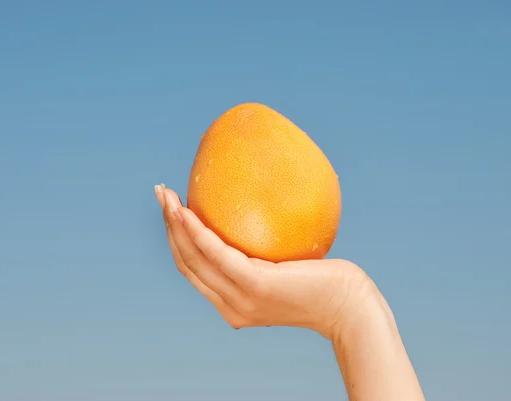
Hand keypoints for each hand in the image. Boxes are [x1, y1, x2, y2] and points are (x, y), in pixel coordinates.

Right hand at [154, 184, 371, 339]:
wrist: (349, 309)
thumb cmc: (324, 283)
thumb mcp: (287, 270)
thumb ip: (267, 255)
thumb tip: (260, 217)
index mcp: (232, 303)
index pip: (194, 270)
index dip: (177, 239)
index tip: (172, 209)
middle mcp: (230, 306)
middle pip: (186, 263)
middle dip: (168, 227)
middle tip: (161, 194)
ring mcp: (240, 298)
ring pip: (193, 258)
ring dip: (175, 224)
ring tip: (166, 196)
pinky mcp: (255, 285)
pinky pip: (218, 254)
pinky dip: (197, 231)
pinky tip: (186, 210)